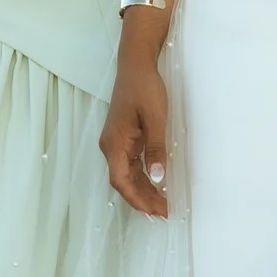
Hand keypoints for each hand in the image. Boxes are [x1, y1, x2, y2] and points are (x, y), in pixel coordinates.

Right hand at [101, 48, 170, 218]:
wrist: (136, 65)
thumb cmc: (144, 88)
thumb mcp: (155, 118)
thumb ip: (155, 148)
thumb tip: (158, 177)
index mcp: (114, 143)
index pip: (121, 181)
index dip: (138, 199)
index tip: (155, 211)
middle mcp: (111, 146)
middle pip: (123, 182)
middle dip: (143, 199)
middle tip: (165, 211)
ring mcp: (116, 143)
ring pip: (127, 175)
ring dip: (143, 190)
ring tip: (163, 203)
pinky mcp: (123, 139)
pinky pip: (130, 165)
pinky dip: (142, 177)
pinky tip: (156, 184)